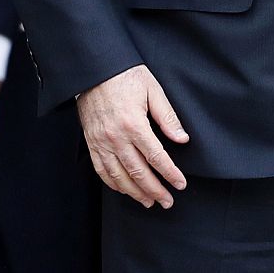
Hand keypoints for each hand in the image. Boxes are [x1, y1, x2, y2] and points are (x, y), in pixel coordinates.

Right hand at [76, 64, 188, 208]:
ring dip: (134, 192)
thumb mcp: (153, 90)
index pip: (156, 157)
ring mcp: (101, 142)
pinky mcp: (91, 142)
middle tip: (167, 201)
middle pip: (137, 172)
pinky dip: (113, 183)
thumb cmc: (126, 76)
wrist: (95, 70)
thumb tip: (182, 138)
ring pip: (118, 176)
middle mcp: (116, 137)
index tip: (180, 184)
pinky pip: (101, 169)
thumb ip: (167, 116)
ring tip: (148, 202)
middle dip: (154, 190)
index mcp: (134, 124)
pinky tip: (124, 189)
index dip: (169, 173)